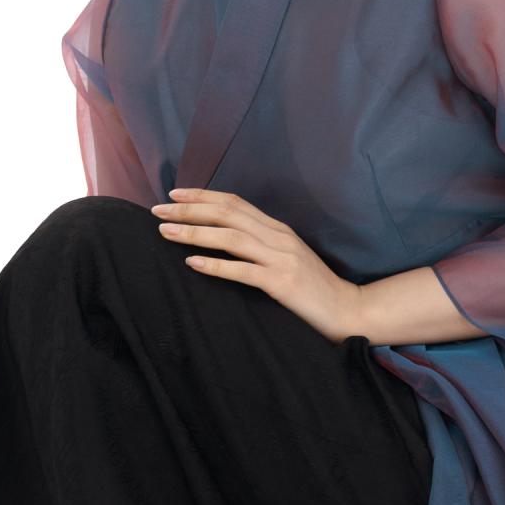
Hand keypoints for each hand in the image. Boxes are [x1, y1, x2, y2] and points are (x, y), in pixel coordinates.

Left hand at [151, 188, 364, 344]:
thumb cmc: (312, 288)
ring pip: (230, 237)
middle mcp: (278, 237)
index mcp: (278, 228)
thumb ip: (260, 244)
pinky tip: (192, 263)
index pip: (234, 202)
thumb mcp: (286, 257)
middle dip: (189, 210)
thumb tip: (223, 237)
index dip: (202, 195)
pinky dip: (215, 265)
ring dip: (194, 232)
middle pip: (227, 213)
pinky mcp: (282, 283)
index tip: (173, 194)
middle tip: (157, 210)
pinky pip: (242, 271)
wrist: (346, 310)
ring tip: (165, 232)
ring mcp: (281, 258)